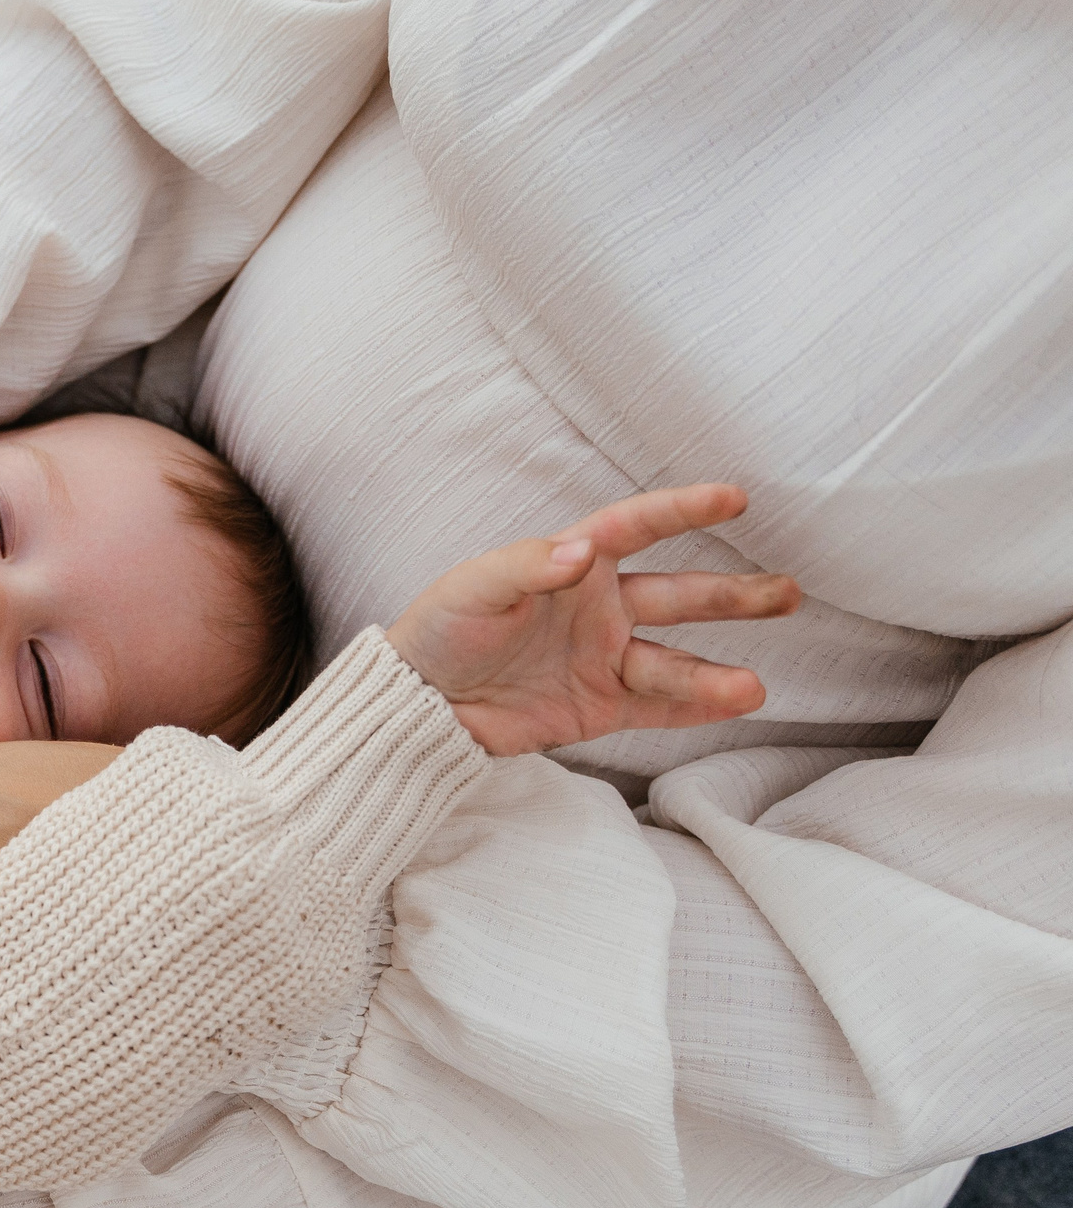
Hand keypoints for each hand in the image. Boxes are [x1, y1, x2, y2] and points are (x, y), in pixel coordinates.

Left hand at [385, 484, 800, 755]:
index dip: (683, 511)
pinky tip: (733, 706)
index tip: (735, 498)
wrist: (418, 702)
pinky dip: (693, 709)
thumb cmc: (440, 629)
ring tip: (755, 686)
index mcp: (572, 566)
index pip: (637, 528)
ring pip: (672, 664)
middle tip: (788, 594)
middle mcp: (599, 609)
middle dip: (733, 596)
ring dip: (714, 674)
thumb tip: (582, 553)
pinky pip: (654, 708)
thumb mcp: (474, 589)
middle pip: (678, 598)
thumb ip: (528, 567)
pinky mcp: (596, 708)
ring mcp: (602, 660)